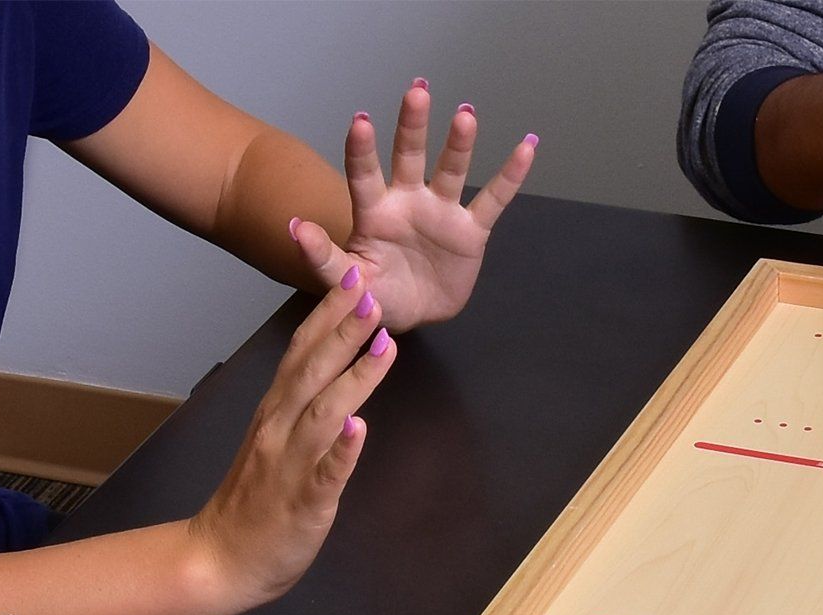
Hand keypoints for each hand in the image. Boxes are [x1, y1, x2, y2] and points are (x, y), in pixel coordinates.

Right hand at [191, 278, 395, 612]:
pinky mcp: (303, 505)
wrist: (221, 560)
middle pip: (313, 371)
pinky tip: (359, 430)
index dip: (328, 316)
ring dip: (355, 379)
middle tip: (373, 292)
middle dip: (345, 330)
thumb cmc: (254, 504)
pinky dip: (341, 453)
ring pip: (323, 414)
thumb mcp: (275, 443)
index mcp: (275, 414)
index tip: (354, 281)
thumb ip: (299, 410)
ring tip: (383, 346)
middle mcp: (279, 431)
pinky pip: (323, 476)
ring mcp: (289, 467)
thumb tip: (330, 376)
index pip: (301, 353)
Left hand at [290, 82, 535, 332]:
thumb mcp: (349, 283)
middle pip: (410, 156)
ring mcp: (441, 211)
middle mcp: (408, 200)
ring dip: (459, 143)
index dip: (362, 150)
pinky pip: (493, 199)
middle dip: (412, 125)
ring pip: (451, 170)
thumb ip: (325, 258)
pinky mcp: (470, 230)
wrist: (411, 315)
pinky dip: (510, 175)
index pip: (364, 174)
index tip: (360, 121)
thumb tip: (295, 229)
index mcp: (375, 212)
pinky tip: (526, 147)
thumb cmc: (375, 295)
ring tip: (465, 115)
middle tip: (417, 91)